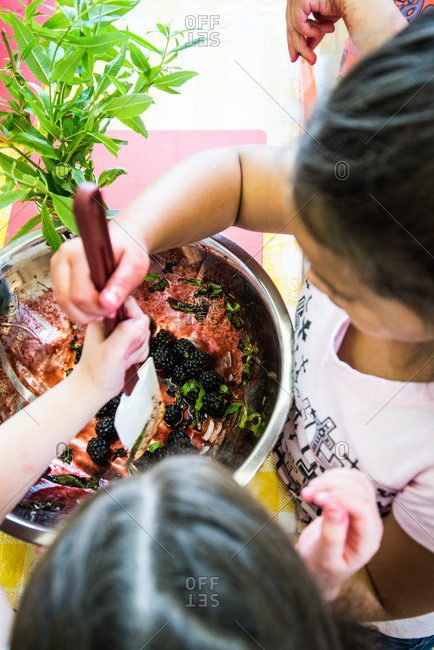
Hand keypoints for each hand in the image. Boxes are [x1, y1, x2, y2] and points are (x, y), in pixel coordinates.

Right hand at [51, 226, 149, 323]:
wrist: (121, 240)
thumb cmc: (129, 251)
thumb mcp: (135, 266)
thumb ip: (122, 284)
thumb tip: (107, 303)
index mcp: (79, 253)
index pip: (80, 294)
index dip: (97, 308)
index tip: (113, 308)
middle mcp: (62, 257)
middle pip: (66, 300)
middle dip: (88, 313)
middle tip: (108, 311)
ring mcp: (57, 265)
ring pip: (62, 302)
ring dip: (82, 313)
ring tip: (102, 308)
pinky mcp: (57, 273)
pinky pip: (62, 299)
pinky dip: (77, 308)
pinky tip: (94, 304)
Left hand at [73, 297, 149, 400]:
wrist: (94, 388)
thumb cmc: (97, 371)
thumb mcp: (111, 352)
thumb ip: (125, 334)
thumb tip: (141, 321)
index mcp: (104, 317)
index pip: (127, 303)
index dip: (134, 316)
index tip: (130, 332)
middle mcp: (114, 322)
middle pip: (140, 317)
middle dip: (138, 336)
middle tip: (124, 350)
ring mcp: (122, 332)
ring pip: (144, 332)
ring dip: (138, 348)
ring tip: (123, 358)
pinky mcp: (128, 342)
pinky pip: (144, 343)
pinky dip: (139, 354)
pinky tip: (126, 361)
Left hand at [286, 0, 341, 63]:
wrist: (350, 0)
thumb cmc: (341, 4)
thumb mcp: (324, 24)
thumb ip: (314, 35)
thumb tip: (307, 51)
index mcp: (301, 4)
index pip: (293, 26)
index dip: (294, 42)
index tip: (295, 58)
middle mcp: (296, 0)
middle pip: (291, 27)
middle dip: (299, 46)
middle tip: (310, 60)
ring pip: (293, 28)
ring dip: (306, 43)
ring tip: (319, 42)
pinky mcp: (300, 0)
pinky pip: (298, 22)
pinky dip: (308, 31)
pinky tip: (318, 33)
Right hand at [296, 469, 382, 599]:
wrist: (316, 568)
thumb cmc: (321, 569)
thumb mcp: (323, 559)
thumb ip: (332, 537)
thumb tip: (336, 509)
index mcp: (367, 540)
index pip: (362, 509)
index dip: (341, 497)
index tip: (318, 498)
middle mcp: (370, 523)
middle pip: (360, 490)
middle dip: (333, 486)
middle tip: (308, 493)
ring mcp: (363, 511)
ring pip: (356, 480)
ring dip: (332, 479)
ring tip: (310, 490)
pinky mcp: (352, 502)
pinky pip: (349, 479)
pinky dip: (332, 477)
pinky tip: (317, 486)